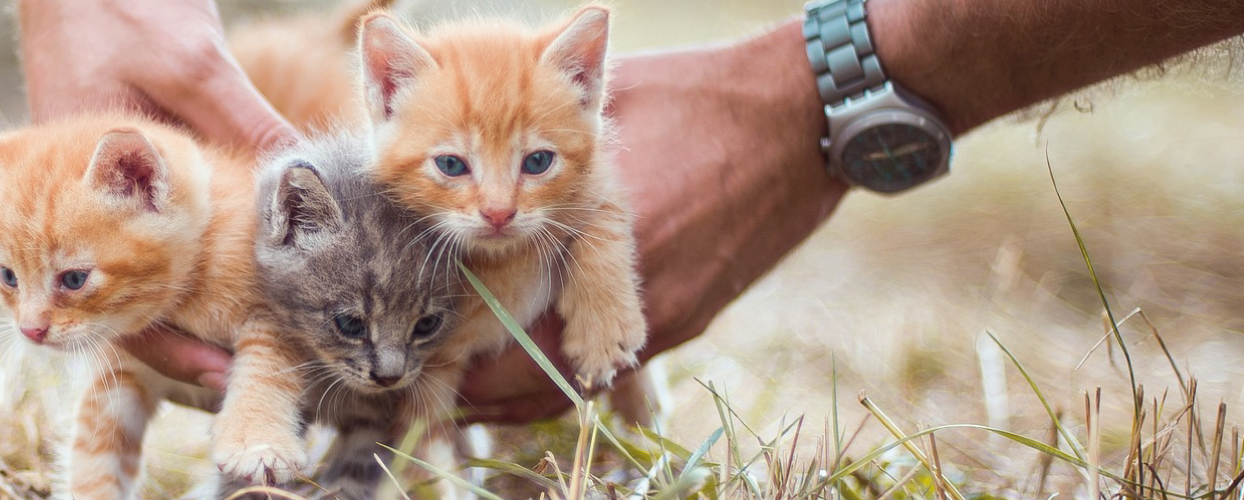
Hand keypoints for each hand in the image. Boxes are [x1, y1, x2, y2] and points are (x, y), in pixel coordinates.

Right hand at [19, 0, 293, 399]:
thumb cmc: (125, 4)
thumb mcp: (193, 66)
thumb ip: (246, 120)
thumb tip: (309, 173)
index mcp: (70, 178)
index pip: (106, 286)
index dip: (166, 336)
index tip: (219, 366)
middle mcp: (65, 191)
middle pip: (109, 289)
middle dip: (171, 335)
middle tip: (232, 370)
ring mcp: (77, 181)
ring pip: (116, 262)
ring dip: (167, 305)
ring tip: (230, 347)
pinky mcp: (99, 166)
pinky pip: (127, 225)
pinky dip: (168, 256)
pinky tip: (216, 278)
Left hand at [460, 21, 850, 422]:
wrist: (806, 117)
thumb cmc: (703, 96)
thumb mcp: (610, 110)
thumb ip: (547, 134)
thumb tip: (488, 140)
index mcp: (599, 229)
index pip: (512, 324)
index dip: (468, 347)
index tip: (437, 350)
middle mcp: (634, 283)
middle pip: (542, 370)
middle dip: (492, 382)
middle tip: (450, 383)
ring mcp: (670, 306)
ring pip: (583, 378)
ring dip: (534, 385)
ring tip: (488, 387)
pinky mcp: (694, 311)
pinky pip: (625, 362)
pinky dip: (582, 368)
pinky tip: (554, 360)